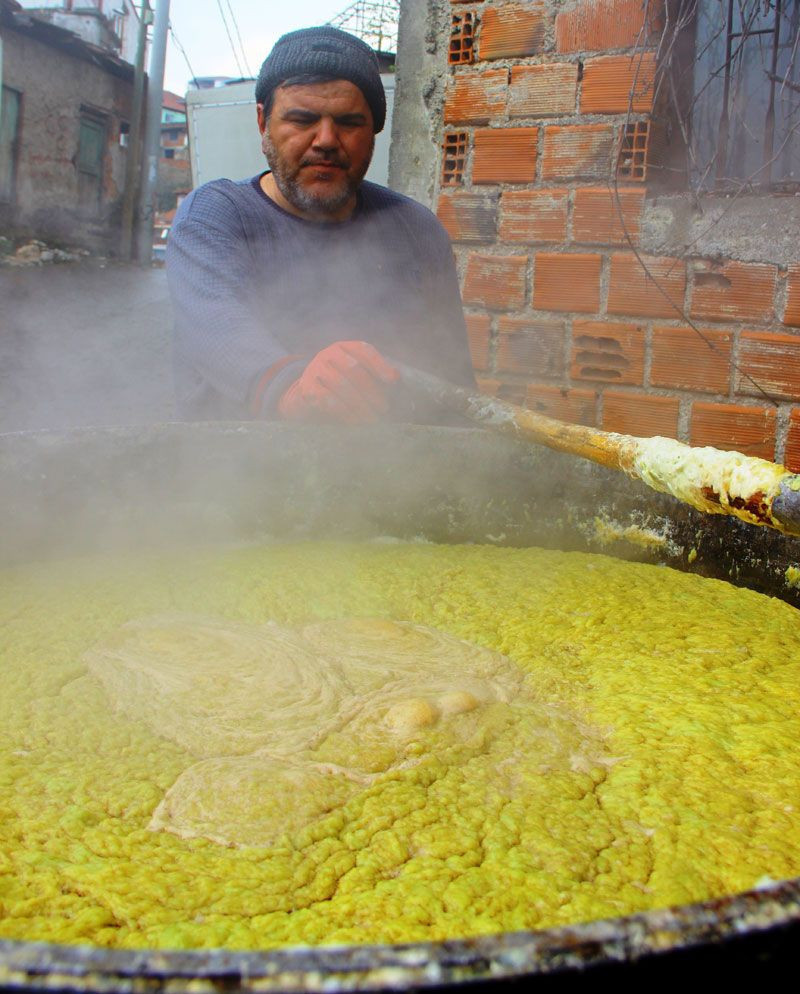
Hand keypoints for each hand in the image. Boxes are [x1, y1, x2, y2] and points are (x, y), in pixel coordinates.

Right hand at [278, 341, 399, 423]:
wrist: (308, 395)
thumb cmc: (341, 386)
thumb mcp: (357, 376)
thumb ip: (375, 376)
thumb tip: (398, 382)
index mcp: (345, 347)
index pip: (364, 351)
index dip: (380, 365)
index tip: (394, 381)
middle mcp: (329, 354)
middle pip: (353, 369)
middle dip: (372, 390)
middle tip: (384, 408)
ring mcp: (315, 369)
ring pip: (341, 384)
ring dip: (360, 404)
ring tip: (373, 419)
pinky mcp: (307, 388)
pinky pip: (327, 399)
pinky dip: (345, 412)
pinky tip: (356, 421)